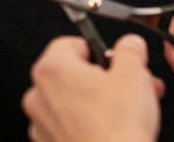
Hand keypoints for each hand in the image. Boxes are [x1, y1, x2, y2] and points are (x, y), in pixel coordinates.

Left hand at [23, 34, 162, 141]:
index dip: (96, 50)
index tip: (113, 59)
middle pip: (71, 75)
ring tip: (127, 110)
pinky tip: (112, 129)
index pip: (69, 44)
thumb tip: (130, 45)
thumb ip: (130, 51)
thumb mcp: (134, 75)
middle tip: (128, 86)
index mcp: (52, 70)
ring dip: (97, 102)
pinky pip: (68, 127)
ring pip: (71, 103)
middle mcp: (39, 96)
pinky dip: (87, 125)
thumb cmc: (117, 129)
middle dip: (102, 79)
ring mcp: (41, 124)